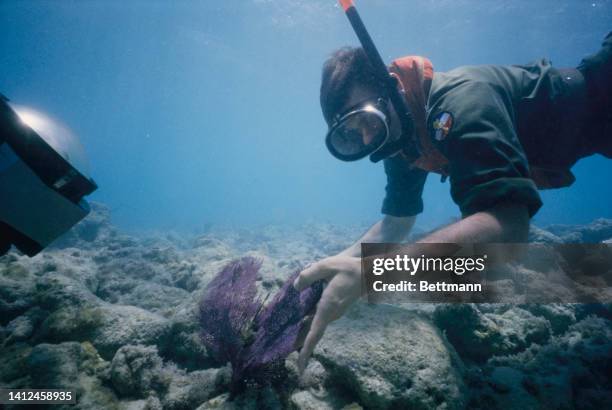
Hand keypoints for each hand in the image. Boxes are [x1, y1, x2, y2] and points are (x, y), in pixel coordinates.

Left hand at [293, 254, 360, 373]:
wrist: (369, 270)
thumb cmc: (349, 267)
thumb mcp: (327, 266)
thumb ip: (308, 275)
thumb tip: (295, 286)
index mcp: (328, 306)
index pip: (315, 331)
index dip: (306, 350)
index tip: (300, 366)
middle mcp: (332, 313)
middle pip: (312, 333)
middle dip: (299, 345)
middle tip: (284, 357)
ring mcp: (335, 312)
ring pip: (315, 325)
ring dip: (302, 333)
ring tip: (287, 342)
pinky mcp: (336, 308)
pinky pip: (319, 318)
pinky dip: (308, 322)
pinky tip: (298, 320)